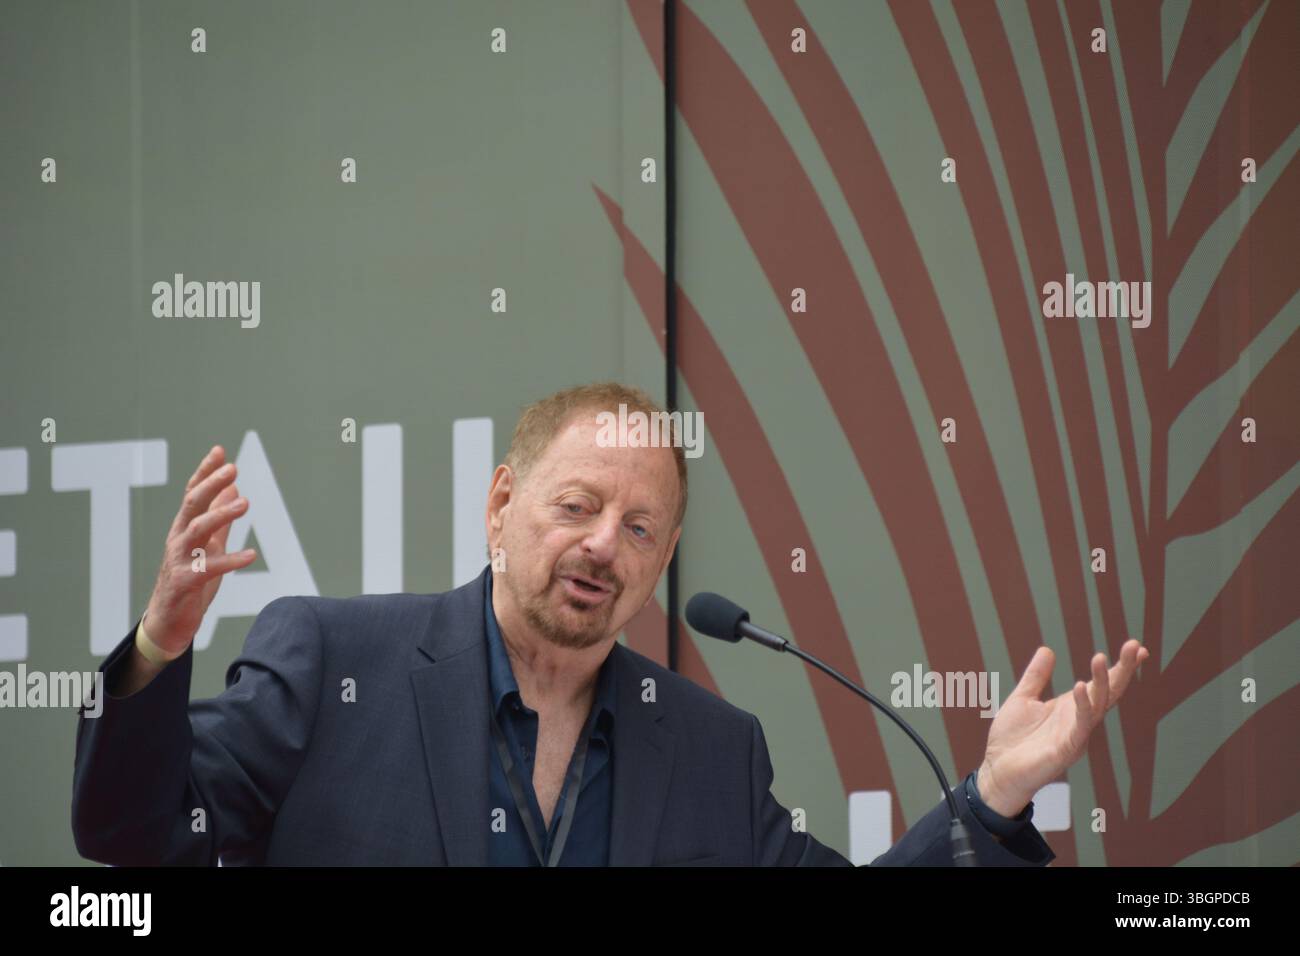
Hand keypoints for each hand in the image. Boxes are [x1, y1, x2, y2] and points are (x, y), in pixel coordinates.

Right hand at [140, 445, 257, 655]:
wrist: (169, 623)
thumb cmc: (190, 581)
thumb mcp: (209, 546)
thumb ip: (221, 519)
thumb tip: (233, 488)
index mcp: (184, 528)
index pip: (192, 494)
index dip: (205, 472)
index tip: (220, 451)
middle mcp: (178, 540)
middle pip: (192, 505)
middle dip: (211, 485)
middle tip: (233, 468)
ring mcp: (179, 560)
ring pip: (197, 531)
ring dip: (221, 515)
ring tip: (245, 503)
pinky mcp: (185, 583)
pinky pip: (209, 568)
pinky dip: (230, 560)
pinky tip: (252, 555)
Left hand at [976, 640, 1149, 816]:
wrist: (997, 770)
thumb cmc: (1012, 739)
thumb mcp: (1022, 699)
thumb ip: (1036, 676)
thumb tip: (1047, 649)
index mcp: (1071, 707)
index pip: (1102, 684)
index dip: (1119, 667)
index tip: (1137, 647)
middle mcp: (1079, 720)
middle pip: (1108, 692)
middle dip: (1123, 670)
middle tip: (1135, 646)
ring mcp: (1075, 735)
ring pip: (1097, 705)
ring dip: (1101, 682)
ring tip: (1100, 657)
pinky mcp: (1066, 749)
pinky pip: (1079, 725)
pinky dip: (1082, 705)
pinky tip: (1081, 686)